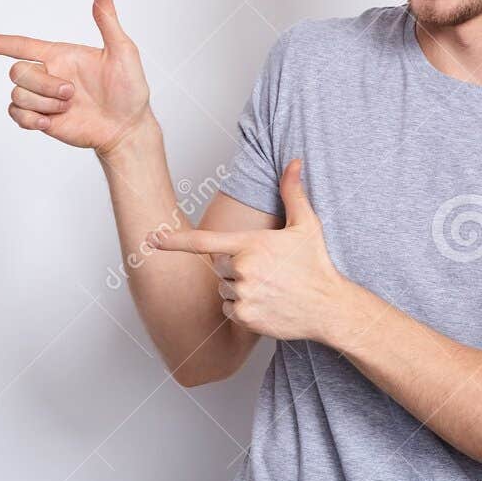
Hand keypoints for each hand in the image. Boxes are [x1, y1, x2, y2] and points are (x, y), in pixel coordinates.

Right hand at [0, 0, 152, 154]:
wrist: (127, 129)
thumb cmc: (130, 91)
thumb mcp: (123, 52)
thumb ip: (107, 21)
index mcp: (60, 55)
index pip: (20, 45)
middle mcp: (47, 74)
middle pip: (18, 71)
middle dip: (43, 84)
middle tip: (71, 94)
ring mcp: (43, 98)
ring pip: (17, 94)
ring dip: (43, 103)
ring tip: (68, 108)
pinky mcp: (41, 119)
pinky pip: (16, 114)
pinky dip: (30, 119)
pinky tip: (49, 122)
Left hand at [147, 160, 351, 342]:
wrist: (330, 307)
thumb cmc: (316, 265)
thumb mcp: (306, 225)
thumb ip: (293, 192)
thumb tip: (294, 162)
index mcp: (250, 245)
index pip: (203, 242)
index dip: (174, 241)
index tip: (152, 239)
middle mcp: (243, 270)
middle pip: (218, 266)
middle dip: (235, 266)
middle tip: (266, 269)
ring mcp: (243, 295)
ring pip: (222, 289)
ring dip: (238, 288)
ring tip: (268, 287)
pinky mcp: (245, 318)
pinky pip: (228, 309)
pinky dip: (241, 308)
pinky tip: (266, 303)